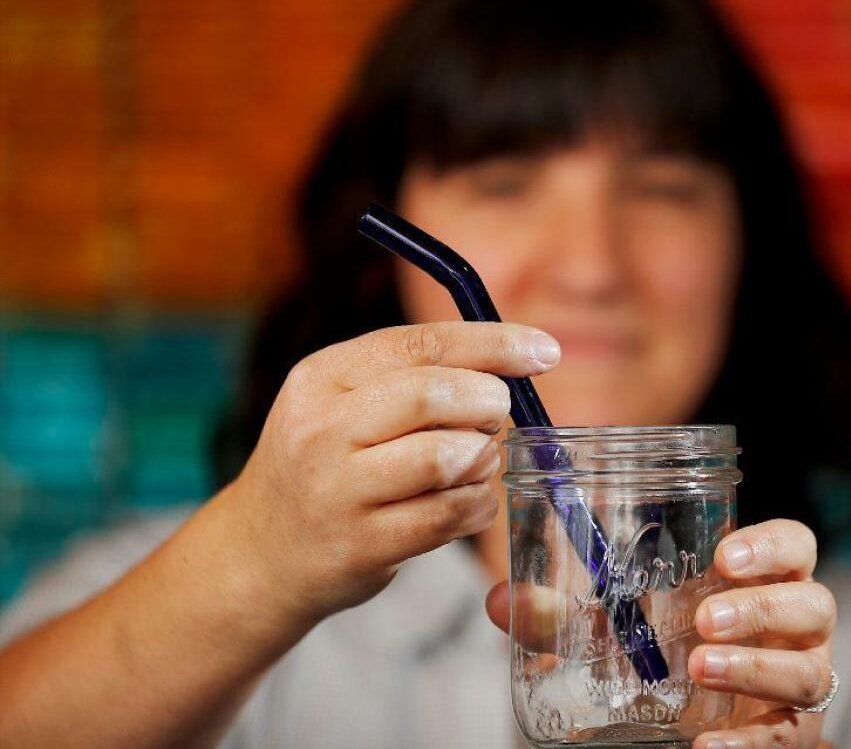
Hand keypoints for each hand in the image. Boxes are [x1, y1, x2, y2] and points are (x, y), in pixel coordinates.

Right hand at [228, 322, 559, 626]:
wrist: (261, 553)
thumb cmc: (327, 464)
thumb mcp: (344, 401)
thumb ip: (416, 375)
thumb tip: (514, 359)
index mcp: (322, 377)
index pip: (421, 344)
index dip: (494, 344)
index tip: (544, 352)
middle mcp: (322, 429)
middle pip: (435, 395)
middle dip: (488, 403)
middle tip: (494, 420)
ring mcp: (338, 491)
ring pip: (448, 458)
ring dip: (483, 459)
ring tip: (475, 464)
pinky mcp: (361, 546)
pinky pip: (450, 515)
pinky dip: (478, 505)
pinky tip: (468, 502)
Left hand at [484, 518, 835, 748]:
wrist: (691, 724)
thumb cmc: (662, 651)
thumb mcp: (610, 631)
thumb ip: (561, 614)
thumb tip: (500, 600)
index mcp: (759, 581)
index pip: (795, 545)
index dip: (772, 544)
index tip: (724, 556)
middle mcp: (792, 626)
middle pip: (812, 602)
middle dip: (760, 608)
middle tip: (701, 619)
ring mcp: (798, 680)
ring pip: (810, 670)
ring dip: (757, 668)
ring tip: (698, 667)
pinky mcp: (790, 733)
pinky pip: (790, 739)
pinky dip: (752, 745)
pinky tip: (710, 747)